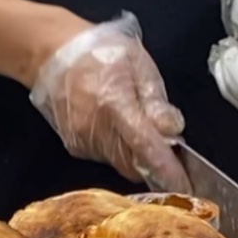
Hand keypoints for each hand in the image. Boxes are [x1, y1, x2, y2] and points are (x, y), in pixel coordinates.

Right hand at [29, 13, 190, 192]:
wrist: (52, 53)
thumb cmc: (100, 52)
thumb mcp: (137, 64)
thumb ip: (155, 100)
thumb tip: (172, 129)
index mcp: (114, 105)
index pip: (145, 147)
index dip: (167, 169)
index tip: (186, 185)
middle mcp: (95, 130)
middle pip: (134, 164)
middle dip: (155, 164)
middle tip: (170, 149)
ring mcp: (81, 141)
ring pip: (120, 163)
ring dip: (137, 156)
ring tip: (141, 129)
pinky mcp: (74, 146)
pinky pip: (105, 157)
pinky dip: (119, 149)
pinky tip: (118, 127)